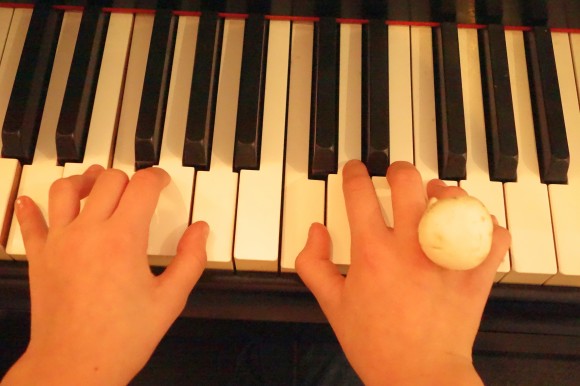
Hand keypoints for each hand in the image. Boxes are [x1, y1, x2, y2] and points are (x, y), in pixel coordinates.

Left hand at [2, 165, 207, 385]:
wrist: (75, 366)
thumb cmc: (122, 338)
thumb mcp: (170, 300)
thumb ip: (191, 260)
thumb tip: (200, 231)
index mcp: (123, 239)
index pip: (142, 185)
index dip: (157, 177)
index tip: (161, 182)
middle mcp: (89, 232)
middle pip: (108, 181)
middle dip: (128, 179)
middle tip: (138, 190)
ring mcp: (59, 243)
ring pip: (66, 190)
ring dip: (84, 181)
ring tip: (96, 184)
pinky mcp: (39, 258)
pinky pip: (30, 224)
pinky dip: (30, 209)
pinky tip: (31, 202)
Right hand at [296, 160, 510, 384]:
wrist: (417, 375)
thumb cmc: (375, 343)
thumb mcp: (331, 304)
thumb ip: (313, 263)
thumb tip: (316, 231)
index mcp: (372, 252)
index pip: (359, 193)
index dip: (354, 173)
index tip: (355, 170)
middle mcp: (409, 247)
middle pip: (407, 183)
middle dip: (397, 170)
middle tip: (394, 175)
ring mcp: (445, 258)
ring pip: (453, 200)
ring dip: (442, 190)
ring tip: (434, 194)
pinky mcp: (474, 273)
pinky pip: (493, 235)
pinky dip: (487, 224)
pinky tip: (471, 226)